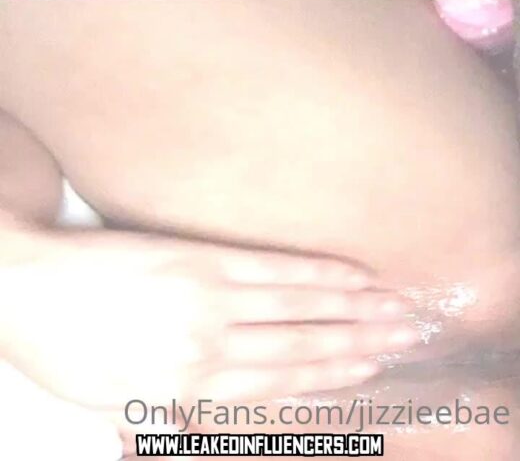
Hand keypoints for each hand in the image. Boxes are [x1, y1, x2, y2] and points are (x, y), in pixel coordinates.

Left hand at [3, 229, 415, 411]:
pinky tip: (347, 273)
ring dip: (353, 308)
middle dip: (359, 343)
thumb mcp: (115, 400)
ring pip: (298, 307)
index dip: (331, 378)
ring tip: (393, 307)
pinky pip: (271, 268)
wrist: (28, 286)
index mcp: (188, 389)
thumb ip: (177, 405)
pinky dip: (315, 272)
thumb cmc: (65, 347)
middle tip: (404, 337)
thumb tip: (224, 402)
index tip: (371, 369)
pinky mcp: (201, 258)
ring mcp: (210, 297)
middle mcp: (211, 347)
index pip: (277, 385)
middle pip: (301, 347)